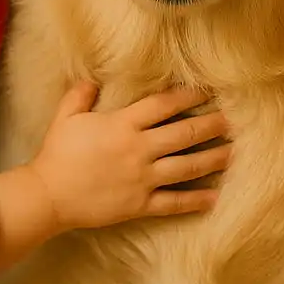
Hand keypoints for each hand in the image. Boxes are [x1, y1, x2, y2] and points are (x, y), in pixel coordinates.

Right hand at [27, 81, 229, 232]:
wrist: (49, 195)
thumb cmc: (57, 152)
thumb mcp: (67, 115)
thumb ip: (82, 93)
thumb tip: (93, 79)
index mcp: (123, 124)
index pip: (163, 105)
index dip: (187, 96)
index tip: (206, 90)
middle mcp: (138, 149)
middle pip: (182, 134)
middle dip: (210, 125)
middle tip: (232, 119)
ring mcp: (142, 179)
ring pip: (186, 167)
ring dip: (212, 159)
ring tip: (233, 152)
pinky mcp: (140, 204)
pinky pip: (174, 202)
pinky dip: (196, 200)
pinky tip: (215, 197)